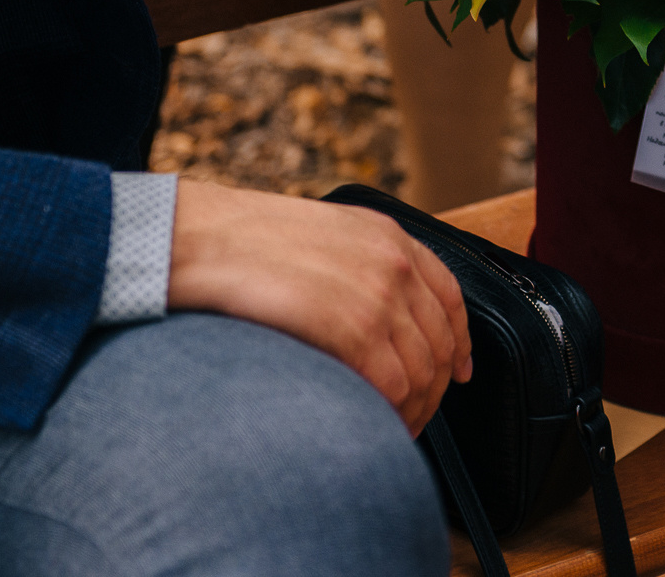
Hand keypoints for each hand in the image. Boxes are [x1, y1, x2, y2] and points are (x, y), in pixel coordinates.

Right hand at [168, 179, 472, 433]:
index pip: (451, 297)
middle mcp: (395, 263)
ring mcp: (379, 295)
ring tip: (392, 430)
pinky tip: (374, 426)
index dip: (460, 341)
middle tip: (415, 416)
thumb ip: (360, 264)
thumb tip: (376, 315)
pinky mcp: (355, 328)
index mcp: (389, 236)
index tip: (457, 372)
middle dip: (434, 389)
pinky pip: (393, 387)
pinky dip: (391, 415)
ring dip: (413, 410)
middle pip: (440, 343)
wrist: (204, 239)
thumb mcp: (323, 234)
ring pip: (422, 372)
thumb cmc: (245, 242)